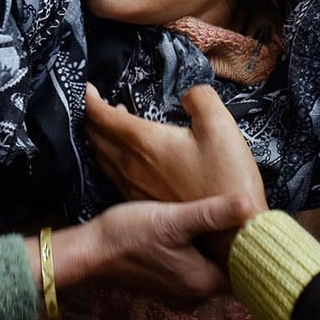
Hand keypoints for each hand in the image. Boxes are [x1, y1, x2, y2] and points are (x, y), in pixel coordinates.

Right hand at [44, 195, 254, 299]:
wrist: (90, 249)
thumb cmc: (130, 235)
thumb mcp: (173, 219)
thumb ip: (211, 214)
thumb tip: (250, 205)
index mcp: (203, 282)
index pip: (246, 273)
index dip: (257, 251)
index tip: (266, 226)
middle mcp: (194, 290)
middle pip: (230, 268)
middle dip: (240, 244)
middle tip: (251, 213)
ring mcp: (179, 284)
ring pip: (212, 264)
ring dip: (220, 243)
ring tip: (232, 214)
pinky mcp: (167, 274)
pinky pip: (195, 262)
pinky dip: (202, 246)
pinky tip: (202, 224)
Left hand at [84, 83, 268, 212]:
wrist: (231, 231)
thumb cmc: (226, 178)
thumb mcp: (221, 126)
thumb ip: (200, 99)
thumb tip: (188, 93)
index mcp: (145, 142)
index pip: (104, 117)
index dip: (91, 100)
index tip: (87, 88)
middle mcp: (132, 165)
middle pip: (97, 137)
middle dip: (92, 117)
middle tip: (95, 103)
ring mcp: (134, 186)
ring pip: (103, 157)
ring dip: (100, 138)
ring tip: (107, 126)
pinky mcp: (143, 201)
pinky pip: (114, 174)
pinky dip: (110, 158)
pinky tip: (122, 158)